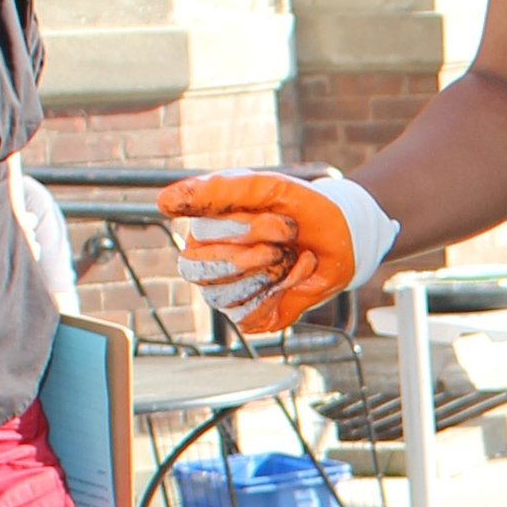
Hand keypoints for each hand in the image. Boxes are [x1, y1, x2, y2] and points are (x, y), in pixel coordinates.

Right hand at [156, 171, 398, 334]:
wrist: (344, 238)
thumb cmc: (301, 209)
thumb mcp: (266, 189)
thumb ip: (217, 191)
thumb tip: (161, 202)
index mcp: (204, 229)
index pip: (197, 235)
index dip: (241, 230)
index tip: (278, 218)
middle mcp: (208, 262)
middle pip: (199, 270)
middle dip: (250, 255)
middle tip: (285, 239)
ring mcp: (227, 293)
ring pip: (221, 295)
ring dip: (268, 273)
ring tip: (289, 256)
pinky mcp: (250, 317)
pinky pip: (248, 316)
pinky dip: (281, 292)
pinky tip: (296, 274)